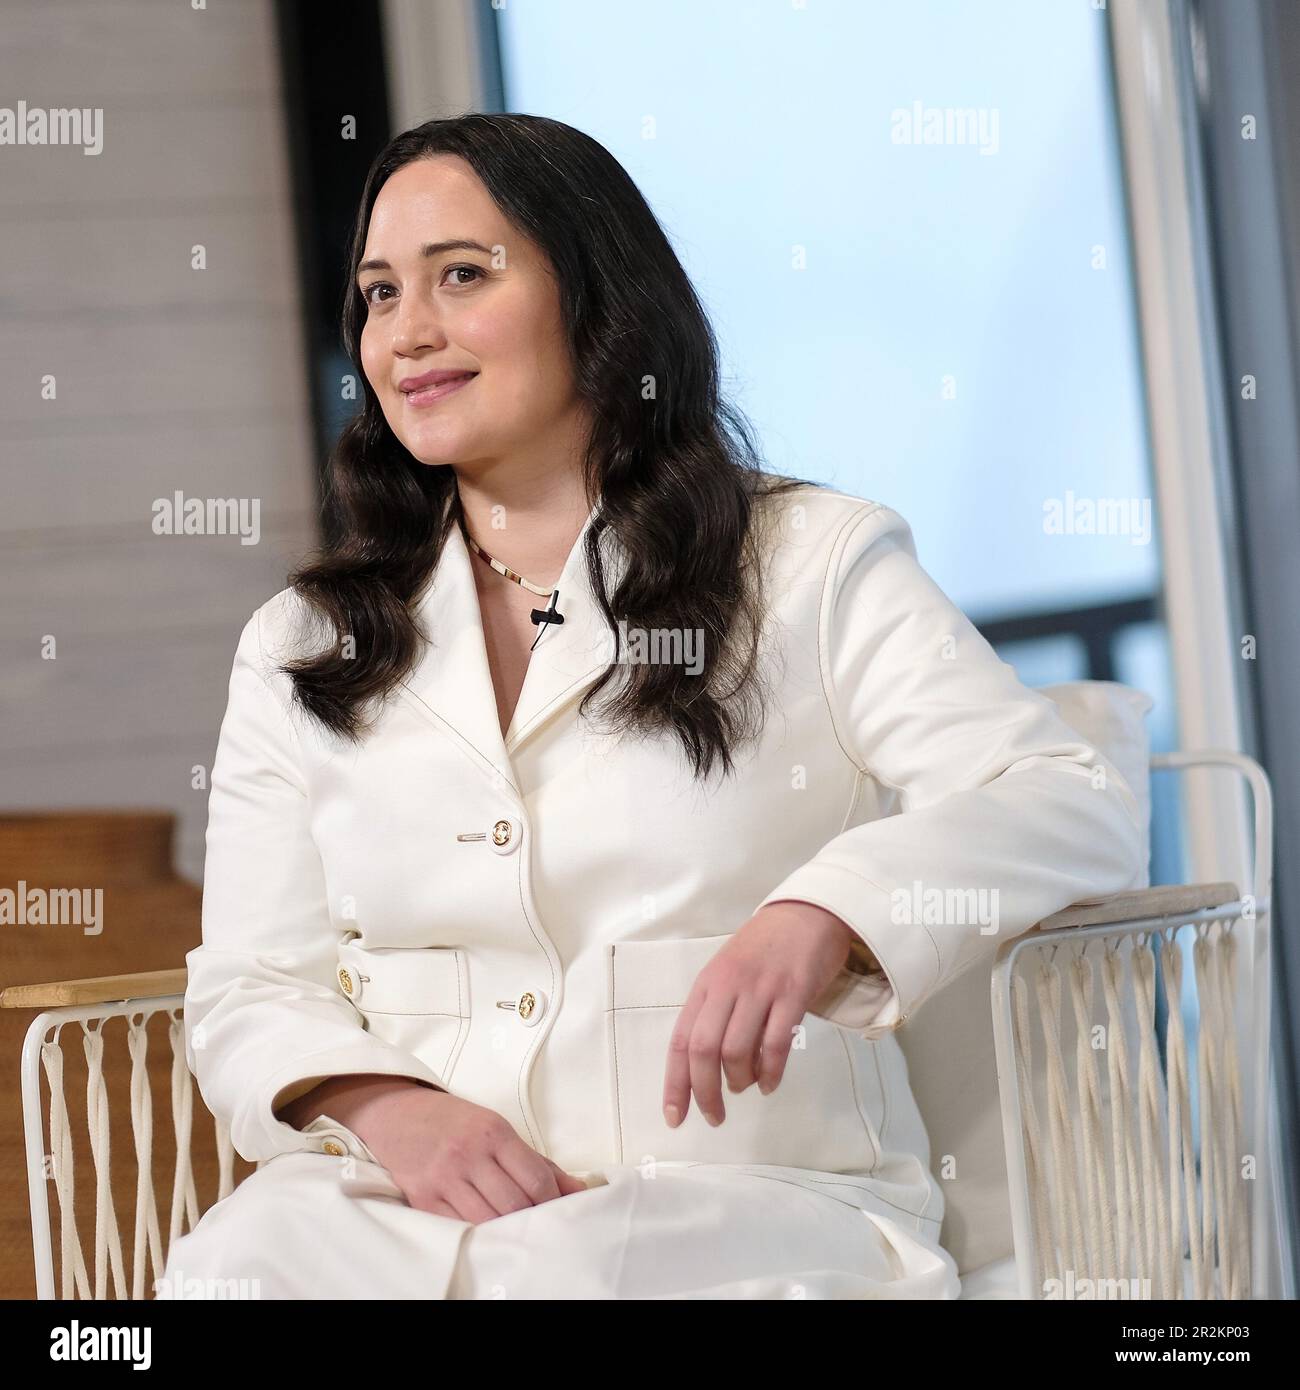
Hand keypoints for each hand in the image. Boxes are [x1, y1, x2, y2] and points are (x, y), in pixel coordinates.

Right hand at [307, 1077, 589, 1222]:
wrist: (395, 1113)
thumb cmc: (452, 1121)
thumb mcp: (496, 1128)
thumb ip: (536, 1161)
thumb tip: (578, 1189)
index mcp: (493, 1131)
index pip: (535, 1177)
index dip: (553, 1201)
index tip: (559, 1211)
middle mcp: (469, 1153)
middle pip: (514, 1203)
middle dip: (532, 1220)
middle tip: (538, 1226)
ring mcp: (443, 1177)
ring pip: (488, 1220)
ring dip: (506, 1230)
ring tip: (513, 1230)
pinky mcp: (422, 1198)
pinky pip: (457, 1227)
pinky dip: (476, 1233)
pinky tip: (485, 1232)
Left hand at [661, 901, 862, 1128]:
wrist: (806, 913)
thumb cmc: (764, 949)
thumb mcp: (727, 974)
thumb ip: (714, 1012)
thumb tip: (705, 1067)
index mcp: (706, 984)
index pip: (680, 1040)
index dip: (675, 1083)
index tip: (675, 1117)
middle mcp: (727, 986)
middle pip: (703, 1049)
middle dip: (705, 1091)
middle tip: (715, 1116)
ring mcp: (760, 988)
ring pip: (737, 1049)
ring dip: (739, 1080)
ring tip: (746, 1086)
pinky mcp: (793, 992)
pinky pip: (776, 1043)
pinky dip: (770, 1072)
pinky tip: (769, 1083)